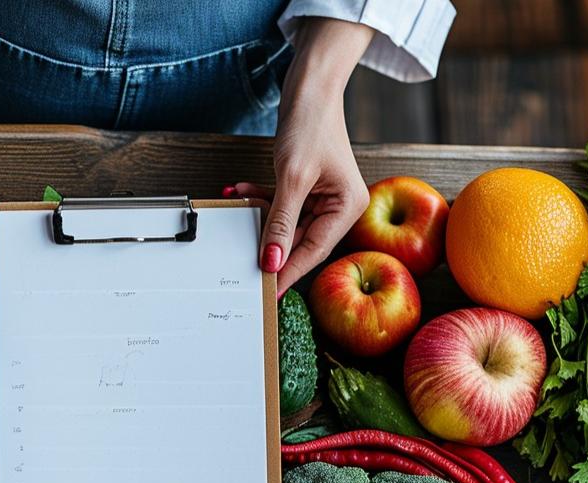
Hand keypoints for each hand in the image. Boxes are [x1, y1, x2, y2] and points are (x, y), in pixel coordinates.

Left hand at [258, 19, 374, 295]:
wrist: (310, 85)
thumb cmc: (311, 123)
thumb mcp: (292, 179)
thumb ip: (281, 223)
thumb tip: (272, 261)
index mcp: (348, 207)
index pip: (313, 251)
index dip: (288, 271)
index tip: (267, 291)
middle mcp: (339, 205)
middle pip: (299, 240)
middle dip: (268, 241)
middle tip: (241, 261)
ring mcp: (323, 196)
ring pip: (285, 222)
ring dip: (259, 215)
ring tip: (238, 206)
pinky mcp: (306, 185)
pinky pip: (280, 204)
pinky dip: (260, 199)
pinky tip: (240, 191)